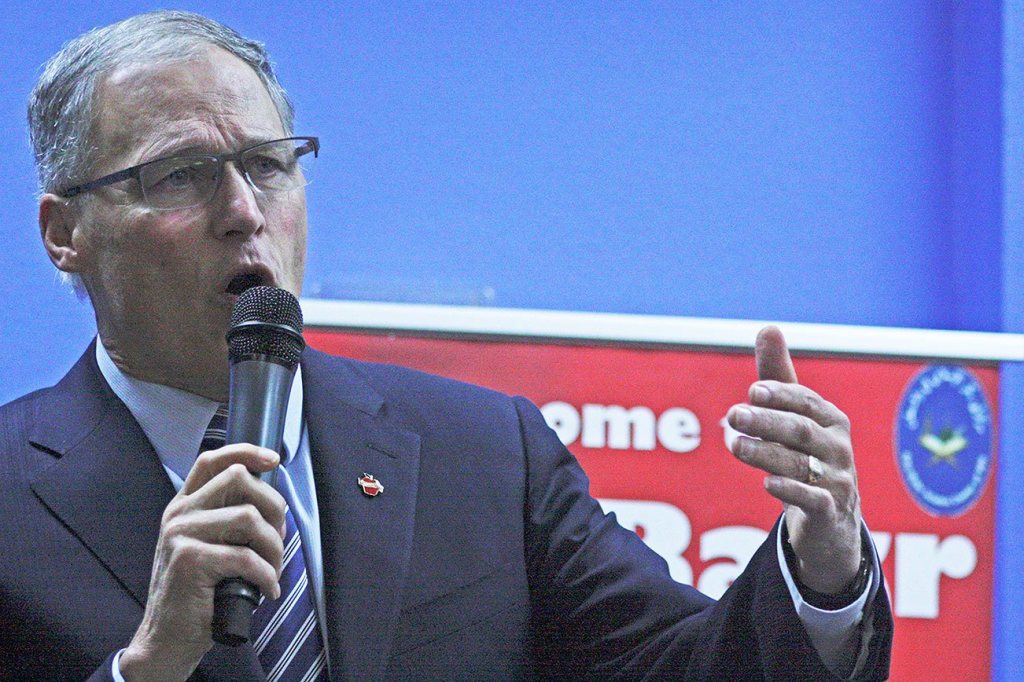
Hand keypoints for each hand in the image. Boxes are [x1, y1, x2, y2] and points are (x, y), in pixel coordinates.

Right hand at [119, 445, 286, 681]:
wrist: (167, 639)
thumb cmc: (198, 594)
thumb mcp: (209, 547)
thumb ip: (228, 520)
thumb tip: (273, 505)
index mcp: (184, 506)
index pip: (212, 461)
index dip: (246, 452)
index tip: (274, 460)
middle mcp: (179, 513)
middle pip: (239, 479)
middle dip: (273, 507)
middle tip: (279, 539)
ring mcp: (180, 534)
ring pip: (249, 517)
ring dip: (274, 547)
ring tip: (274, 570)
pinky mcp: (189, 559)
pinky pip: (246, 557)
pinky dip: (266, 575)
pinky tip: (267, 590)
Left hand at [726, 326, 861, 593]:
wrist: (831, 519)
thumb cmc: (807, 456)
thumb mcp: (794, 417)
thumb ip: (779, 376)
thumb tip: (768, 327)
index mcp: (831, 420)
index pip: (806, 402)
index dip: (781, 395)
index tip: (752, 391)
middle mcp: (838, 448)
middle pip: (801, 431)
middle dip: (767, 421)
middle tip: (733, 415)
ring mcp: (838, 480)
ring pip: (800, 464)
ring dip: (765, 453)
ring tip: (733, 445)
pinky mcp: (830, 511)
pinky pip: (813, 499)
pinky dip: (791, 490)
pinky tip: (766, 483)